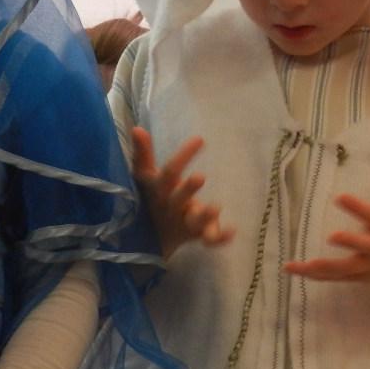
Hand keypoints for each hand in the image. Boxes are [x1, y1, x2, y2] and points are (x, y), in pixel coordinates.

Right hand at [132, 126, 232, 254]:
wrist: (152, 236)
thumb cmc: (152, 196)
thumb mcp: (144, 175)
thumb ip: (143, 153)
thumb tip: (137, 128)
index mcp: (160, 190)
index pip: (169, 172)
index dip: (183, 156)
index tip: (200, 139)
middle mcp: (172, 207)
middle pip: (178, 199)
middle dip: (188, 189)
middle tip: (200, 177)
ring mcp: (184, 222)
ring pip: (193, 222)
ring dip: (204, 216)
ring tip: (216, 207)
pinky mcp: (196, 235)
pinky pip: (208, 239)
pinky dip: (219, 238)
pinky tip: (232, 231)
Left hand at [284, 158, 369, 291]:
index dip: (357, 207)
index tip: (340, 197)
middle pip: (363, 246)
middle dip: (350, 241)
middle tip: (331, 236)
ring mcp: (365, 265)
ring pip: (345, 269)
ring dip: (324, 268)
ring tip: (304, 264)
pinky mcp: (355, 277)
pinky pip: (333, 278)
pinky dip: (314, 276)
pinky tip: (292, 269)